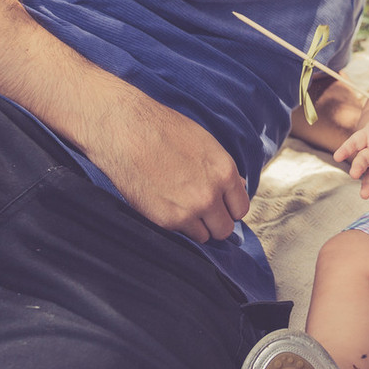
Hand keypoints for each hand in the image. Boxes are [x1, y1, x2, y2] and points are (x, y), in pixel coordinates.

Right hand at [83, 89, 248, 243]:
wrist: (127, 132)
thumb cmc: (164, 131)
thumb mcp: (205, 144)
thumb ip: (223, 170)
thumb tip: (238, 186)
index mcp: (224, 172)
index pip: (241, 208)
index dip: (230, 208)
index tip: (221, 206)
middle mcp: (211, 194)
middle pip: (225, 228)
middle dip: (216, 222)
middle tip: (202, 212)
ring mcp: (189, 210)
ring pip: (205, 236)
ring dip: (197, 227)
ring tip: (182, 208)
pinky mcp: (166, 220)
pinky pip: (182, 236)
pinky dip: (177, 227)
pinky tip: (167, 207)